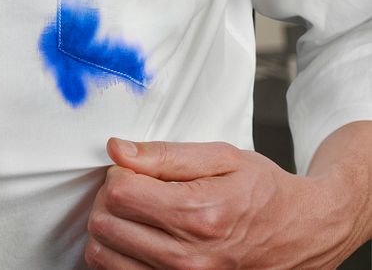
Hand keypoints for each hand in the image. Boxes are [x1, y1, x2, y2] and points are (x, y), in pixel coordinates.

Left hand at [84, 138, 362, 268]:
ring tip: (135, 214)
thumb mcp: (222, 157)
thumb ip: (164, 154)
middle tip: (133, 190)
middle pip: (105, 223)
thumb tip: (116, 150)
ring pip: (102, 253)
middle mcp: (189, 257)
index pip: (119, 192)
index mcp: (200, 214)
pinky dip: (116, 254)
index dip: (120, 173)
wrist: (303, 232)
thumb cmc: (264, 193)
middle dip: (110, 199)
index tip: (136, 171)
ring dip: (110, 228)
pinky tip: (136, 238)